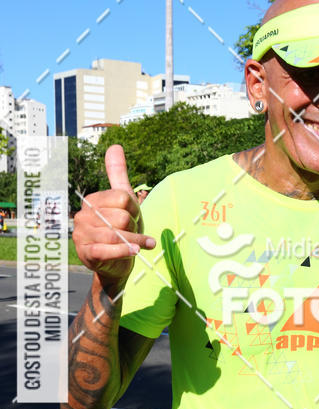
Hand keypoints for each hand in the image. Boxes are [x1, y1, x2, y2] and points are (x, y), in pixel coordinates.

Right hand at [72, 145, 155, 293]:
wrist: (116, 263)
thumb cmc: (121, 229)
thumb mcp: (123, 201)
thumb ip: (117, 175)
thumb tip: (114, 146)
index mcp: (93, 200)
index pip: (122, 198)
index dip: (134, 209)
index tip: (135, 217)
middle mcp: (83, 215)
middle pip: (121, 217)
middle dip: (135, 227)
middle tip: (136, 234)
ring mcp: (82, 235)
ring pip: (117, 234)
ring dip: (136, 241)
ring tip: (145, 245)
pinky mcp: (87, 253)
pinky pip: (108, 250)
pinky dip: (124, 250)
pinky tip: (135, 251)